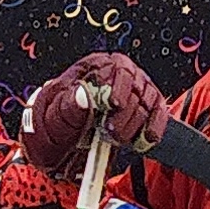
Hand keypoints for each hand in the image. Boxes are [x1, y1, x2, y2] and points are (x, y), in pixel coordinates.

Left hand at [19, 52, 167, 176]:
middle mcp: (117, 75)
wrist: (57, 141)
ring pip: (148, 101)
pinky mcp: (145, 110)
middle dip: (125, 111)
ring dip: (136, 123)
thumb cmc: (54, 123)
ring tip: (118, 139)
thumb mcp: (51, 115)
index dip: (117, 86)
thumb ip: (66, 105)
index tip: (114, 104)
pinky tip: (145, 140)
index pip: (114, 67)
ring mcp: (133, 92)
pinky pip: (158, 115)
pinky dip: (154, 129)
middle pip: (135, 85)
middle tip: (112, 130)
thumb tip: (83, 95)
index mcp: (93, 67)